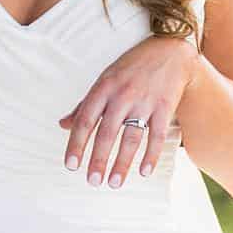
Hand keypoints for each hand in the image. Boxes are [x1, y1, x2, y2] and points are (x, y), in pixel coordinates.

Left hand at [58, 34, 197, 188]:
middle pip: (107, 133)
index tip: (71, 166)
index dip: (77, 144)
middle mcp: (122, 95)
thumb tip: (62, 125)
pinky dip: (150, 155)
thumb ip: (84, 104)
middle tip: (92, 182)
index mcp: (103, 88)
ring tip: (114, 183)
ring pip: (131, 137)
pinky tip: (144, 172)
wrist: (169, 50)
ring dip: (122, 163)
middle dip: (98, 159)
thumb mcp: (104, 80)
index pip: (85, 120)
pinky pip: (156, 135)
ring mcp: (144, 101)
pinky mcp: (164, 106)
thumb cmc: (131, 68)